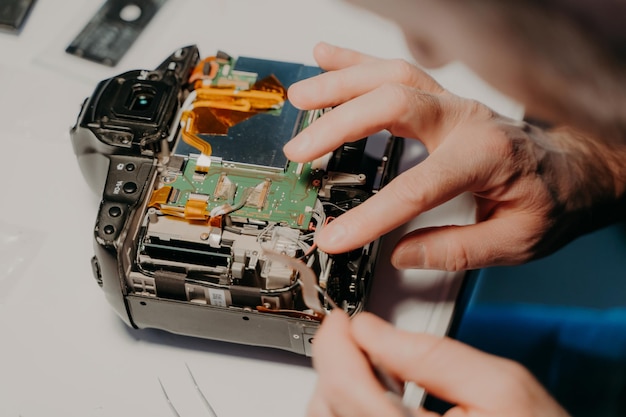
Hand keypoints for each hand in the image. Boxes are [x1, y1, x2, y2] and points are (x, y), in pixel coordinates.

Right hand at [284, 43, 625, 269]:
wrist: (572, 169)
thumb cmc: (550, 201)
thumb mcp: (516, 240)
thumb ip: (457, 250)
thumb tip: (402, 254)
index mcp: (485, 156)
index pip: (416, 187)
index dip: (371, 216)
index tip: (336, 236)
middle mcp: (465, 119)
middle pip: (393, 105)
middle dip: (339, 126)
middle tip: (301, 152)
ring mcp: (452, 103)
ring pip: (390, 77)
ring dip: (341, 84)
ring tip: (302, 99)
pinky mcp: (442, 99)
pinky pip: (396, 69)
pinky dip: (357, 62)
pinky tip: (327, 58)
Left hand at [307, 311, 569, 416]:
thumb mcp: (499, 385)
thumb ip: (430, 353)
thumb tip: (371, 328)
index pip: (347, 388)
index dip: (336, 343)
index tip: (342, 320)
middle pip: (331, 403)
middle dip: (337, 360)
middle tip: (355, 334)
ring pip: (332, 416)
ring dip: (341, 382)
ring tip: (371, 361)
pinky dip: (351, 403)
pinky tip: (378, 390)